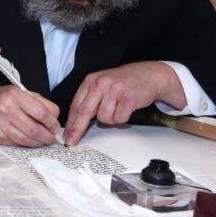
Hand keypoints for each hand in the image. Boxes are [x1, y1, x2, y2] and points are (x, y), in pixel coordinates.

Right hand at [0, 85, 60, 146]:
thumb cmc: (3, 99)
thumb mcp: (21, 93)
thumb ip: (40, 103)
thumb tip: (55, 119)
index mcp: (16, 95)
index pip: (41, 112)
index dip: (52, 122)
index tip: (55, 127)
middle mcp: (6, 108)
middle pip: (34, 129)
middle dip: (47, 136)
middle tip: (53, 139)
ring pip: (26, 139)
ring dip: (38, 143)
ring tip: (44, 142)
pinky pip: (16, 143)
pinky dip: (27, 144)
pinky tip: (31, 142)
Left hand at [64, 61, 184, 145]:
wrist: (148, 74)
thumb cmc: (123, 83)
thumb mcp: (102, 85)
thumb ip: (90, 99)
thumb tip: (76, 122)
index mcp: (91, 80)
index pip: (76, 105)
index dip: (70, 122)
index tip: (66, 135)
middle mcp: (101, 83)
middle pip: (84, 112)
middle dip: (77, 130)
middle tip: (72, 142)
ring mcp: (114, 90)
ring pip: (104, 118)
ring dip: (111, 119)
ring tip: (118, 107)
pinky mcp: (128, 97)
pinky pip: (119, 118)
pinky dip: (123, 118)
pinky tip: (127, 107)